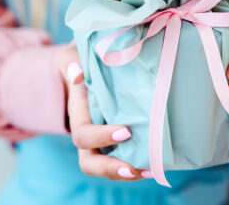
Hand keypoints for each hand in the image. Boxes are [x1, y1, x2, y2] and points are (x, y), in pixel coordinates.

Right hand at [57, 42, 148, 180]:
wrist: (91, 60)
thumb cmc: (82, 57)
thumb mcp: (72, 54)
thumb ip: (71, 61)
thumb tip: (77, 75)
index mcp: (78, 112)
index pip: (83, 134)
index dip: (100, 137)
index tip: (126, 131)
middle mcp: (88, 130)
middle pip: (89, 161)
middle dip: (109, 169)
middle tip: (133, 169)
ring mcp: (103, 138)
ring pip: (107, 165)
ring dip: (127, 173)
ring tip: (151, 171)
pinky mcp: (120, 138)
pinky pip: (124, 158)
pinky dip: (139, 166)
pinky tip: (157, 166)